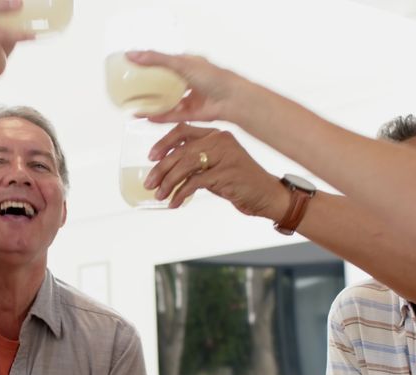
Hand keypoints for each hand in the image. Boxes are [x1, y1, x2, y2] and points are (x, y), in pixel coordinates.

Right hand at [125, 51, 242, 123]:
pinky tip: (145, 117)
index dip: (152, 64)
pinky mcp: (192, 114)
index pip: (167, 63)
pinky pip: (172, 115)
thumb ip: (156, 60)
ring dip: (153, 105)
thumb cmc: (212, 77)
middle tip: (133, 90)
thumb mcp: (181, 64)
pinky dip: (159, 116)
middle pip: (167, 84)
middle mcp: (190, 81)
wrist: (232, 100)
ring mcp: (191, 98)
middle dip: (151, 87)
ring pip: (168, 102)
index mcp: (189, 65)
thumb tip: (131, 54)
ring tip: (135, 107)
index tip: (135, 68)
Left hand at [146, 124, 286, 215]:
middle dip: (161, 169)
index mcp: (216, 134)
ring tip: (160, 195)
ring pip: (186, 165)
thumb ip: (195, 162)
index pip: (183, 130)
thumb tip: (165, 167)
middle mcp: (220, 141)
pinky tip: (175, 203)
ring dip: (169, 183)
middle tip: (149, 183)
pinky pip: (195, 182)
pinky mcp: (227, 173)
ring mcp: (225, 156)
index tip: (151, 158)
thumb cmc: (238, 182)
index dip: (164, 143)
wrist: (266, 195)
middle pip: (181, 151)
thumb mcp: (215, 167)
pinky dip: (181, 194)